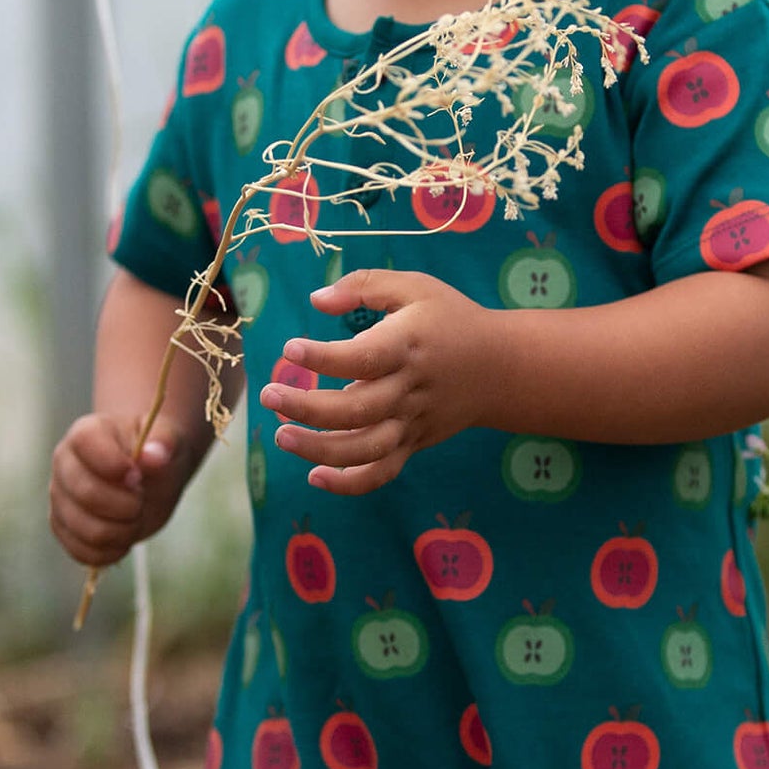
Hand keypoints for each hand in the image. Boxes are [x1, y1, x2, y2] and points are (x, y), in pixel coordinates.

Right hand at [48, 415, 190, 566]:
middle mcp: (64, 464)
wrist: (148, 475)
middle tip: (142, 499)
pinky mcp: (63, 528)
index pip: (85, 444)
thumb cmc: (154, 452)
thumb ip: (163, 443)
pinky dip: (111, 552)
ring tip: (136, 519)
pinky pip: (81, 552)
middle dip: (126, 505)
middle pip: (86, 494)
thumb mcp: (168, 439)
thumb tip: (154, 457)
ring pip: (86, 530)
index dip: (115, 464)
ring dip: (122, 532)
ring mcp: (60, 498)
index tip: (138, 475)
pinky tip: (125, 537)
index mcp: (85, 433)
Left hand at [261, 270, 494, 495]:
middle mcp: (409, 389)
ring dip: (319, 449)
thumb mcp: (415, 287)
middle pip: (355, 411)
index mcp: (408, 346)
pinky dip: (349, 484)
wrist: (500, 368)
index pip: (363, 358)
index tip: (291, 348)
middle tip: (269, 394)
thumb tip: (316, 300)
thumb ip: (364, 285)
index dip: (324, 358)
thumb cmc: (450, 320)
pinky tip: (315, 476)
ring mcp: (411, 422)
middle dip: (306, 408)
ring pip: (364, 450)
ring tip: (282, 436)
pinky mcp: (413, 444)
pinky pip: (381, 473)